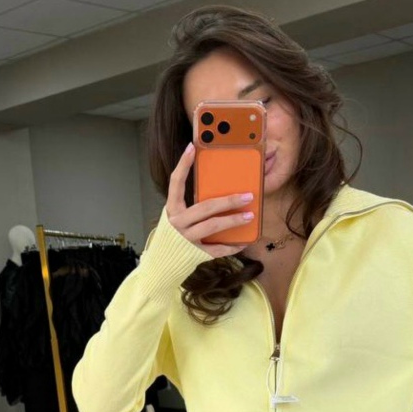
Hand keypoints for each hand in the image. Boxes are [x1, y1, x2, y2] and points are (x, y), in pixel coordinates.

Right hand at [166, 142, 253, 257]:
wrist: (162, 264)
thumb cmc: (175, 235)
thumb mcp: (178, 217)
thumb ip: (192, 206)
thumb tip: (220, 191)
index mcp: (172, 209)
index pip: (176, 183)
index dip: (183, 165)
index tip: (191, 147)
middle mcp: (177, 222)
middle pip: (205, 207)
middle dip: (229, 200)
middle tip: (247, 195)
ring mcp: (186, 238)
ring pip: (213, 226)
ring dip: (233, 221)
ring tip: (250, 216)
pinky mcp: (195, 253)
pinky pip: (217, 249)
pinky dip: (231, 246)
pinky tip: (243, 242)